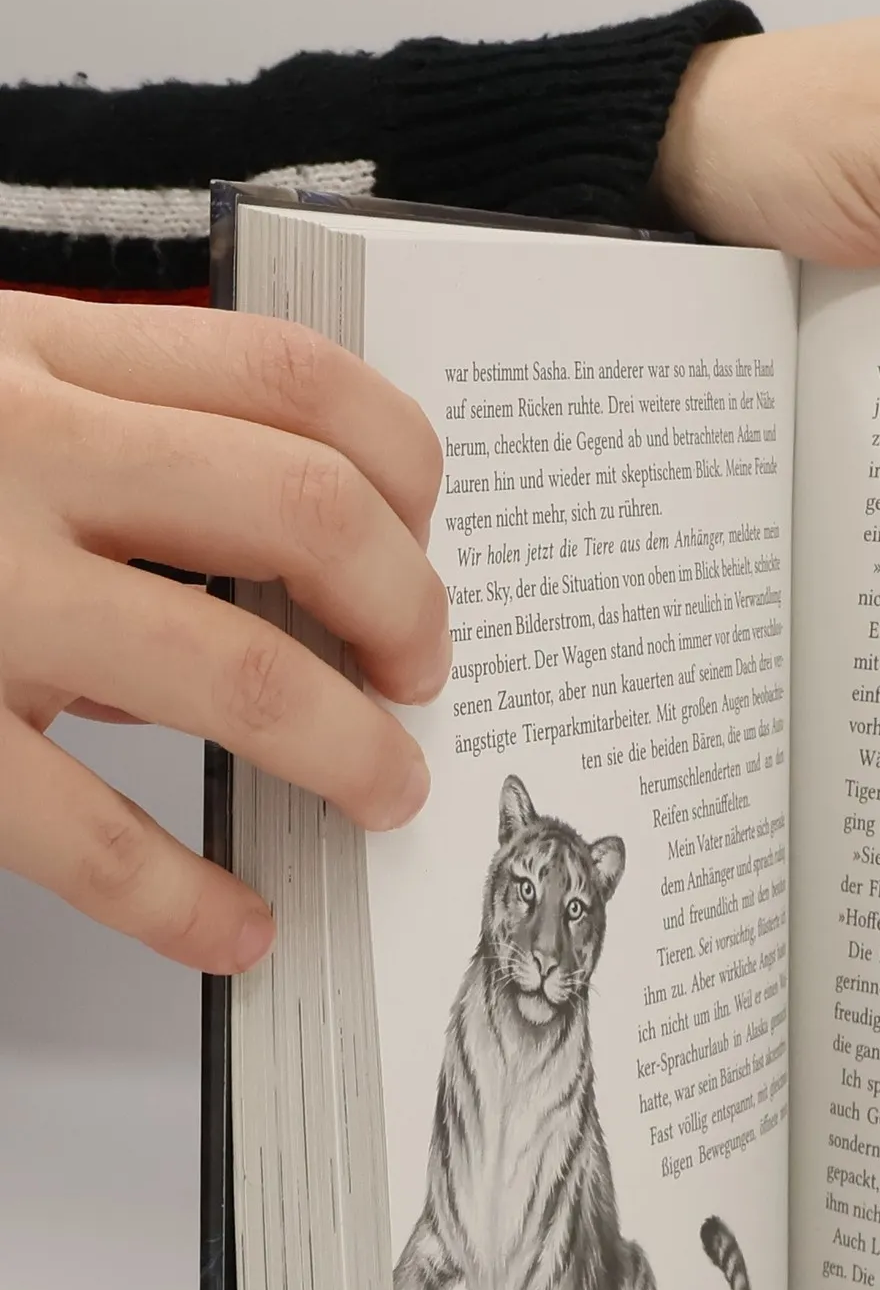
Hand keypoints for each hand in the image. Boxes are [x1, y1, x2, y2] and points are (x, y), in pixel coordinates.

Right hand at [0, 293, 446, 971]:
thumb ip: (107, 458)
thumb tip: (279, 584)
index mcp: (36, 360)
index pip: (296, 381)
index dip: (406, 471)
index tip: (427, 543)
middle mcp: (9, 455)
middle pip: (305, 509)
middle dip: (407, 610)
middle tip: (422, 677)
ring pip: (232, 670)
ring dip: (346, 750)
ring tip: (383, 792)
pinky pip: (81, 829)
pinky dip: (183, 897)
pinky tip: (232, 929)